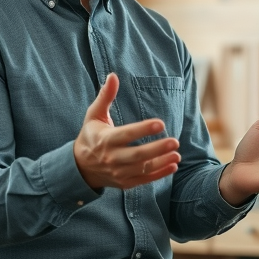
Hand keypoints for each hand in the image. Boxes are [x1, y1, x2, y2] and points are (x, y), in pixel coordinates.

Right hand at [74, 73, 181, 189]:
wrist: (80, 167)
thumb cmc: (90, 135)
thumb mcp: (94, 115)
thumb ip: (105, 96)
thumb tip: (113, 76)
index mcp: (106, 140)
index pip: (127, 135)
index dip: (144, 130)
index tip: (160, 123)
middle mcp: (112, 158)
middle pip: (137, 155)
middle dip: (157, 149)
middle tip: (175, 141)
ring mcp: (119, 172)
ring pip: (143, 169)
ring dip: (161, 162)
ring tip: (177, 154)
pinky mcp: (125, 183)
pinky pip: (144, 180)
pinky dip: (159, 174)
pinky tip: (173, 165)